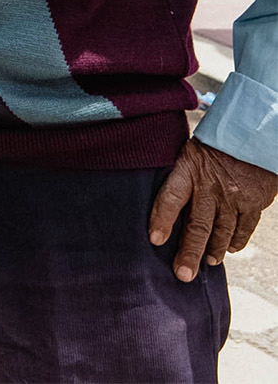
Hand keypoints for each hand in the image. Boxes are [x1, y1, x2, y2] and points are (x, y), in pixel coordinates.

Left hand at [152, 139, 277, 280]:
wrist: (250, 136)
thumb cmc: (212, 145)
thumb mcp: (188, 153)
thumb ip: (178, 177)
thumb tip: (164, 207)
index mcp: (188, 170)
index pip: (170, 197)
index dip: (161, 219)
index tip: (155, 240)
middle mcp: (212, 187)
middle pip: (198, 225)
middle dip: (189, 252)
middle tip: (183, 274)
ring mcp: (235, 197)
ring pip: (222, 231)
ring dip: (213, 250)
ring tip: (207, 263)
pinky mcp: (254, 203)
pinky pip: (244, 228)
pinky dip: (236, 241)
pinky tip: (229, 250)